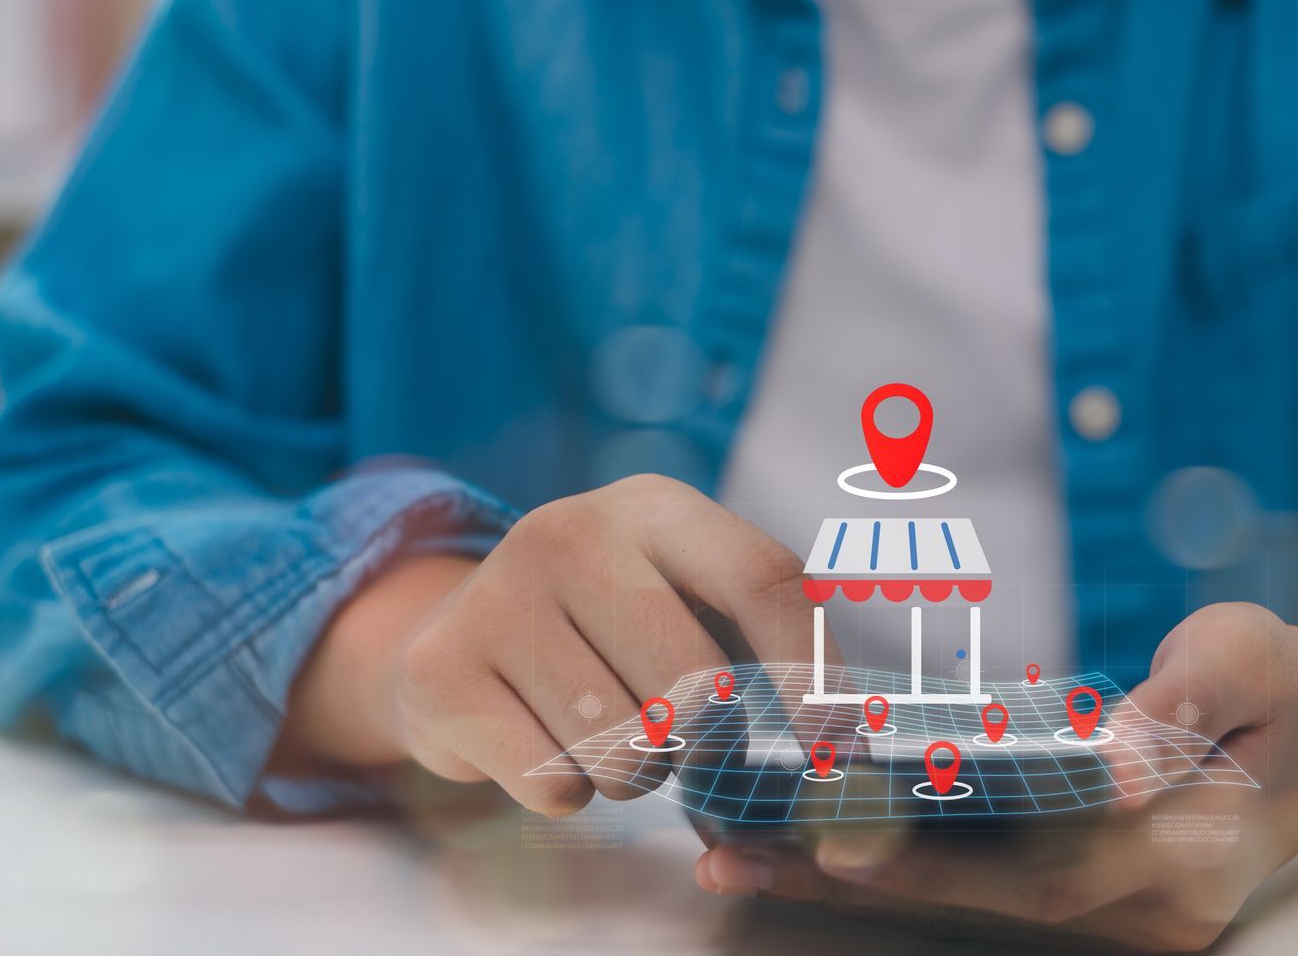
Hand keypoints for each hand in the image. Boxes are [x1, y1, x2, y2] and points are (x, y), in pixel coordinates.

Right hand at [274, 474, 836, 814]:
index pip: (764, 578)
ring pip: (626, 747)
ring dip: (635, 773)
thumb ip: (769, 648)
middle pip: (698, 684)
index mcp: (655, 506)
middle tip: (679, 735)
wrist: (455, 634)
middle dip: (705, 741)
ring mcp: (498, 595)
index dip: (813, 667)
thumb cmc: (607, 628)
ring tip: (604, 731)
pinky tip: (544, 742)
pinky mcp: (443, 669)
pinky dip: (569, 792)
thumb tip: (853, 740)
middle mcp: (571, 531)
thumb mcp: (684, 600)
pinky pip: (555, 784)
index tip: (832, 742)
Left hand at [695, 602, 1297, 950]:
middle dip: (855, 878)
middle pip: (984, 903)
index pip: (1044, 865)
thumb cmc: (1273, 680)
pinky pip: (985, 898)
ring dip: (856, 884)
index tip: (830, 838)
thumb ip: (1184, 704)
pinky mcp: (1097, 909)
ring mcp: (1126, 922)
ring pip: (972, 908)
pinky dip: (901, 871)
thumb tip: (1110, 757)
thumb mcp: (1247, 656)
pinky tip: (809, 847)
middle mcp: (1152, 909)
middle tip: (734, 850)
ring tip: (738, 851)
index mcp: (1192, 850)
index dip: (936, 856)